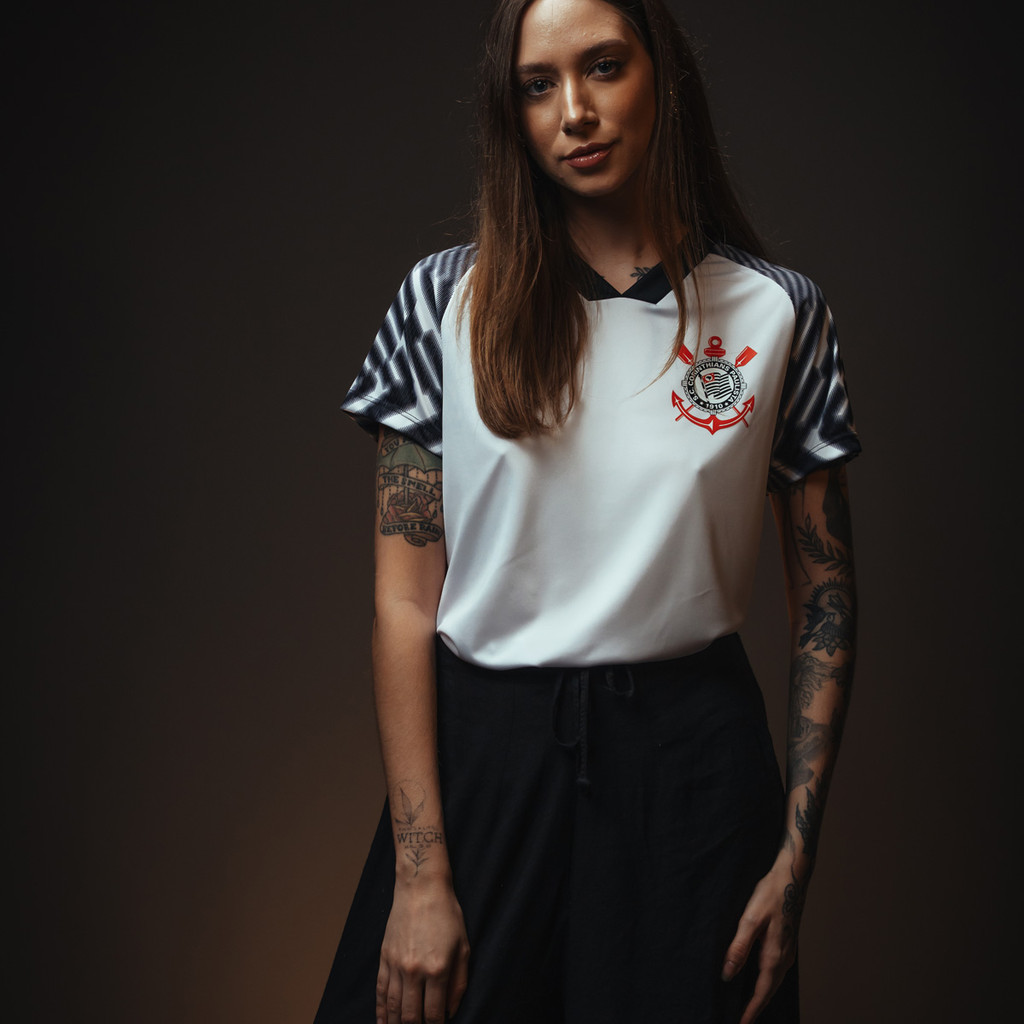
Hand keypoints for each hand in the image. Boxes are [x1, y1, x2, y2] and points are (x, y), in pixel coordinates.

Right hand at [376, 880, 470, 1023]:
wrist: (421, 888)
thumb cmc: (447, 914)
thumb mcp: (463, 947)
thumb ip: (459, 983)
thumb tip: (451, 1012)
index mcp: (438, 969)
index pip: (435, 1014)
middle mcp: (415, 971)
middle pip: (411, 1016)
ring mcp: (397, 965)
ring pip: (393, 1007)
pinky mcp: (385, 958)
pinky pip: (380, 991)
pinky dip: (380, 1010)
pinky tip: (382, 1023)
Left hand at [721, 857, 803, 1023]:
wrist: (792, 878)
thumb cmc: (770, 895)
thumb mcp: (750, 919)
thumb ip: (738, 948)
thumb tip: (727, 975)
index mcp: (774, 956)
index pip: (761, 993)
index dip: (750, 1011)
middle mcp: (784, 959)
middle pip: (768, 992)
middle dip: (755, 1008)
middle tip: (742, 1020)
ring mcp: (788, 952)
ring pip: (773, 983)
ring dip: (761, 996)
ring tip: (747, 1007)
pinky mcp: (786, 945)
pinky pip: (775, 972)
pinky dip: (766, 983)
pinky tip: (758, 981)